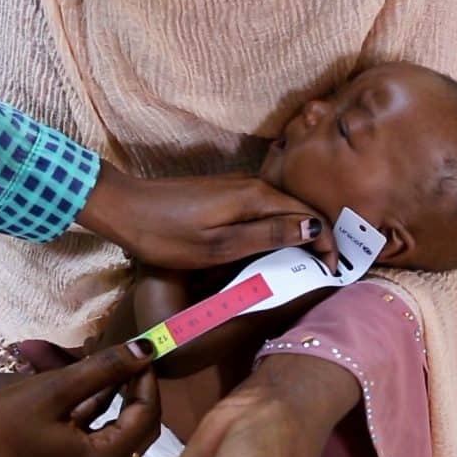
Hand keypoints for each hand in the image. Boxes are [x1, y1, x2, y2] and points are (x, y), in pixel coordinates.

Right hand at [0, 339, 161, 456]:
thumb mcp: (53, 390)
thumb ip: (103, 369)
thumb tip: (147, 348)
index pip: (146, 414)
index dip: (146, 377)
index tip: (141, 347)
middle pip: (138, 428)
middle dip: (136, 388)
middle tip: (127, 355)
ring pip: (118, 433)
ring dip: (116, 398)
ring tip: (106, 362)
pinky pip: (96, 442)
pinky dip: (96, 413)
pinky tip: (85, 384)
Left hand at [78, 163, 337, 269]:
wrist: (124, 209)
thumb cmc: (167, 234)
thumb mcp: (219, 246)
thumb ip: (266, 237)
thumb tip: (312, 228)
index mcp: (255, 198)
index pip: (308, 215)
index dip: (326, 242)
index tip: (333, 270)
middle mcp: (251, 185)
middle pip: (297, 210)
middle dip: (316, 238)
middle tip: (322, 271)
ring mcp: (235, 187)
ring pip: (278, 210)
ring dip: (294, 235)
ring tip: (301, 265)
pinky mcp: (222, 193)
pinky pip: (260, 211)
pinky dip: (272, 230)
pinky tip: (268, 251)